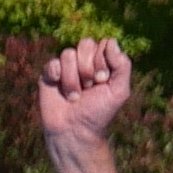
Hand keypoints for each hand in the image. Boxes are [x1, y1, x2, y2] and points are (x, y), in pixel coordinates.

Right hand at [35, 37, 133, 161]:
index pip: (104, 44)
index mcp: (103, 63)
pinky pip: (53, 63)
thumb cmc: (99, 113)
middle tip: (90, 86)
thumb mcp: (119, 91)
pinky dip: (58, 76)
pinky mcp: (49, 74)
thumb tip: (112, 41)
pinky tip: (60, 90)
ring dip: (73, 79)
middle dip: (88, 67)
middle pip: (86, 44)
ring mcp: (66, 66)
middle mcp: (84, 61)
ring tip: (75, 96)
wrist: (75, 131)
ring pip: (68, 54)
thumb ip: (122, 65)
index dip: (103, 61)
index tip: (103, 80)